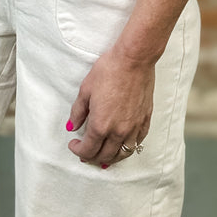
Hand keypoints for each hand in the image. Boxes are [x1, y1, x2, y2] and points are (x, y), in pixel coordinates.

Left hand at [66, 48, 154, 168]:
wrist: (134, 59)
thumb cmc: (109, 70)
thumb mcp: (86, 89)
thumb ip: (78, 112)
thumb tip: (72, 126)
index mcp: (100, 125)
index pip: (88, 149)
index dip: (78, 150)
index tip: (74, 145)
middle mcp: (118, 131)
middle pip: (105, 156)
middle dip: (93, 157)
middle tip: (87, 152)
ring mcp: (134, 127)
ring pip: (123, 154)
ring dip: (111, 158)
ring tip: (104, 155)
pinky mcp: (145, 120)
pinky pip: (137, 143)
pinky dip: (128, 148)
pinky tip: (124, 145)